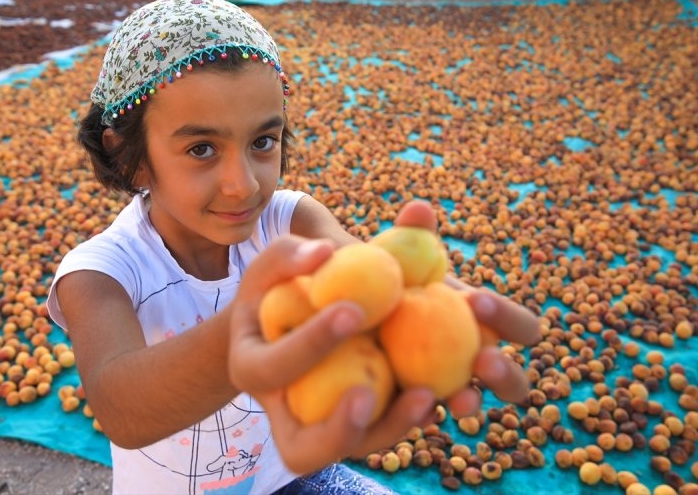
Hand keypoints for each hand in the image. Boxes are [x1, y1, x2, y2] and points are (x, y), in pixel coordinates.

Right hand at [228, 234, 435, 474]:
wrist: (292, 318)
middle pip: (304, 448)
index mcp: (252, 370)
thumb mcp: (272, 266)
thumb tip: (324, 253)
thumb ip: (289, 254)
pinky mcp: (361, 421)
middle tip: (369, 395)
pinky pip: (389, 428)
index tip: (353, 309)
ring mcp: (324, 424)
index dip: (310, 344)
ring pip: (356, 447)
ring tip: (427, 395)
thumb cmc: (279, 287)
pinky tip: (450, 389)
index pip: (273, 367)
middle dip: (338, 429)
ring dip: (392, 427)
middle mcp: (285, 413)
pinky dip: (417, 412)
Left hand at [395, 200, 540, 417]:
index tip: (474, 300)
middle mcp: (473, 359)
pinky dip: (417, 415)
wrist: (339, 300)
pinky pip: (421, 416)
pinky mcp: (410, 405)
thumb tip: (419, 209)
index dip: (508, 317)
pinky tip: (404, 408)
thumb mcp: (394, 253)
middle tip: (481, 360)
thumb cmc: (382, 272)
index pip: (518, 327)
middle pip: (511, 380)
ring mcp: (444, 386)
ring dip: (471, 403)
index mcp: (484, 323)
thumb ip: (410, 233)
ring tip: (456, 401)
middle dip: (505, 374)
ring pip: (470, 404)